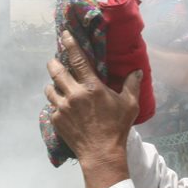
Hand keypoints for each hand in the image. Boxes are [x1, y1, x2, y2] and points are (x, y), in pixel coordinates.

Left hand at [45, 32, 139, 187]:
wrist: (101, 153)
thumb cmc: (117, 127)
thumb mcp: (129, 105)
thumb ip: (132, 85)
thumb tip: (137, 71)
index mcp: (91, 87)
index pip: (76, 59)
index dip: (69, 44)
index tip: (64, 34)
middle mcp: (73, 94)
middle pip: (55, 71)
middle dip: (53, 63)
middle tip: (55, 61)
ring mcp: (62, 107)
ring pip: (50, 89)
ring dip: (53, 85)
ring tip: (58, 85)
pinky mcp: (56, 119)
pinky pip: (52, 106)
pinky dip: (56, 103)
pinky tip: (62, 106)